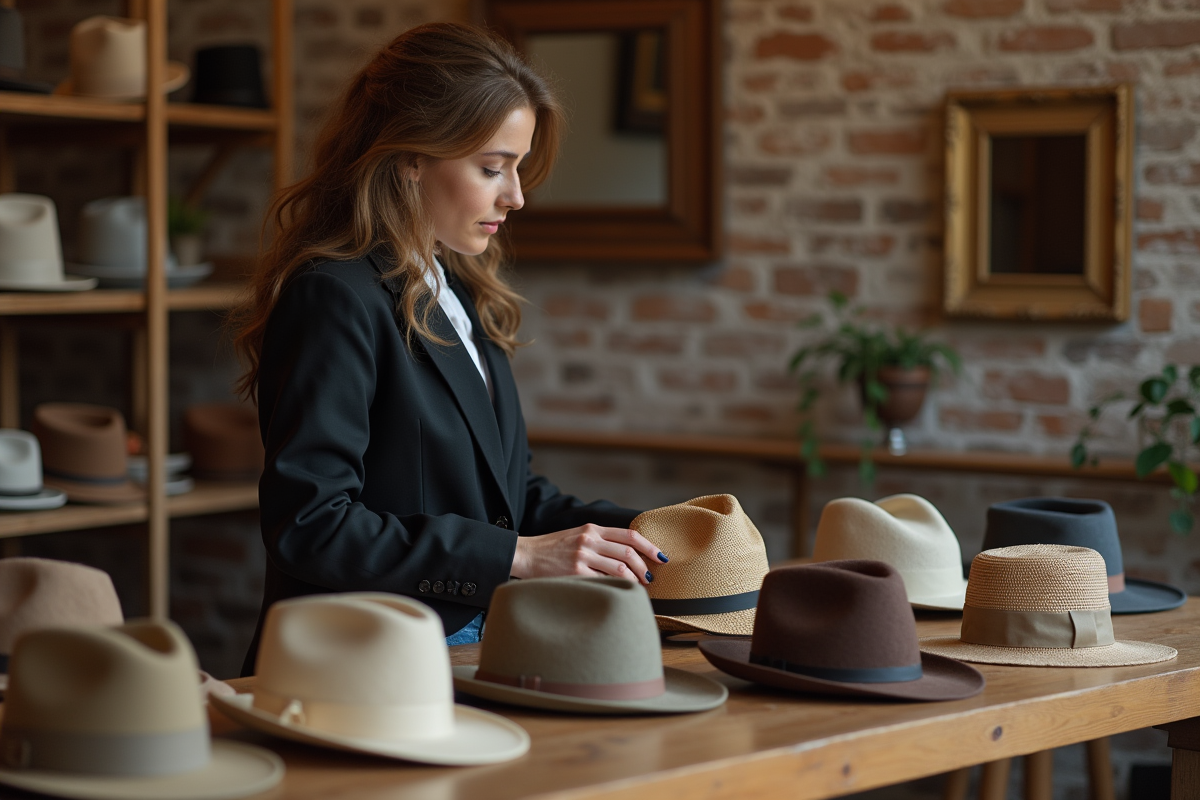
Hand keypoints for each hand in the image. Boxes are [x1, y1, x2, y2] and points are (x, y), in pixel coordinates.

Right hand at [510, 524, 667, 585]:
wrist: (526, 554)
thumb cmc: (553, 548)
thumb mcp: (578, 535)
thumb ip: (600, 540)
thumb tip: (629, 554)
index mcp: (593, 529)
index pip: (629, 535)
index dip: (649, 547)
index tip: (661, 557)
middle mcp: (589, 540)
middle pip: (628, 554)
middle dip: (645, 568)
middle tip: (650, 578)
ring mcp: (582, 557)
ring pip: (619, 570)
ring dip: (634, 580)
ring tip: (638, 587)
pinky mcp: (575, 573)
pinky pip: (603, 582)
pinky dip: (615, 588)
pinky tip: (618, 593)